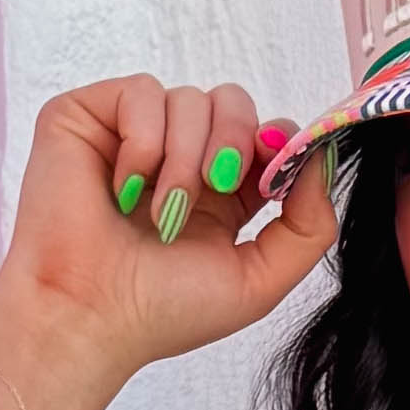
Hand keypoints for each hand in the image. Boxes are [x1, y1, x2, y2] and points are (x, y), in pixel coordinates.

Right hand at [0, 70, 334, 394]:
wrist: (89, 316)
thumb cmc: (160, 311)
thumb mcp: (260, 281)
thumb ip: (309, 226)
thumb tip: (321, 158)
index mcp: (219, 196)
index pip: (264, 135)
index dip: (277, 145)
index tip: (273, 177)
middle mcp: (176, 160)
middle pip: (233, 102)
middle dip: (236, 141)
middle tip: (215, 187)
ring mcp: (132, 136)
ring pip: (190, 98)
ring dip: (183, 158)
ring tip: (158, 214)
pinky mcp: (88, 117)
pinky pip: (141, 93)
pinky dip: (143, 143)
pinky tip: (124, 190)